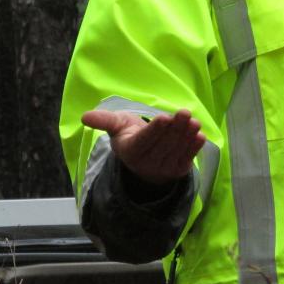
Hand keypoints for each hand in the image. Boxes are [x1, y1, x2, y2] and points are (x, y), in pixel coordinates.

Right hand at [81, 109, 205, 185]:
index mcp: (131, 151)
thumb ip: (104, 121)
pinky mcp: (178, 170)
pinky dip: (194, 148)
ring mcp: (163, 169)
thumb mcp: (117, 126)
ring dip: (186, 136)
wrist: (145, 156)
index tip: (164, 117)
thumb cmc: (131, 135)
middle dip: (175, 128)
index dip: (155, 130)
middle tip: (184, 112)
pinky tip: (200, 136)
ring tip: (194, 121)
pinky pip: (187, 158)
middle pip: (163, 144)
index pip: (144, 141)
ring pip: (176, 150)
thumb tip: (84, 117)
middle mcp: (146, 164)